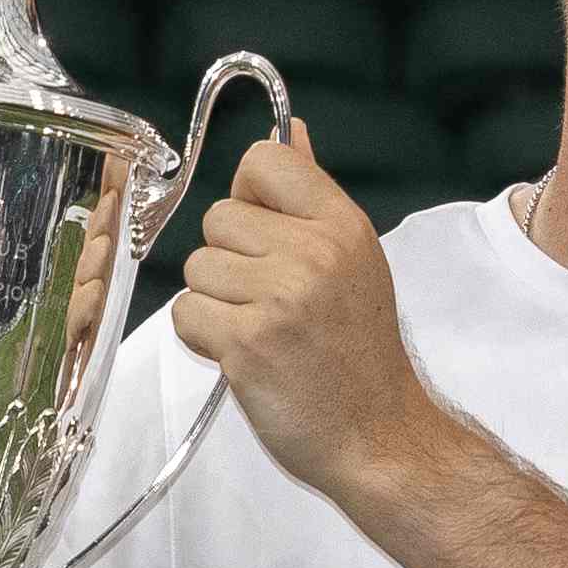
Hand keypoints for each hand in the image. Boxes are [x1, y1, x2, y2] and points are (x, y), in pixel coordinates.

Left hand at [170, 127, 438, 496]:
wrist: (381, 438)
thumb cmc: (360, 356)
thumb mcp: (354, 261)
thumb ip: (313, 196)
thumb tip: (292, 129)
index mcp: (342, 225)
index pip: (264, 160)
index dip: (249, 196)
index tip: (265, 235)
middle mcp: (314, 253)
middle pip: (218, 217)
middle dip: (230, 262)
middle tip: (271, 303)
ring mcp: (280, 298)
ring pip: (197, 269)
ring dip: (215, 304)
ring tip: (261, 333)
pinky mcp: (248, 344)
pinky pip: (187, 315)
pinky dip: (204, 341)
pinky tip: (246, 358)